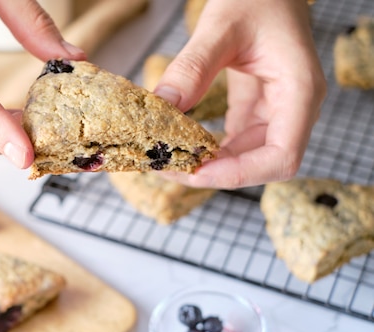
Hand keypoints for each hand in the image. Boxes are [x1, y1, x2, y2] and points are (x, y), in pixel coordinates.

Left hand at [154, 0, 325, 188]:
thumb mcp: (221, 26)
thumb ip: (193, 66)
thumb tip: (163, 106)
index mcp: (299, 92)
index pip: (281, 156)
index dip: (240, 174)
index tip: (196, 172)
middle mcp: (294, 108)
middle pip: (262, 164)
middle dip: (216, 173)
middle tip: (169, 168)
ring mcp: (276, 111)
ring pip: (247, 158)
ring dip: (210, 165)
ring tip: (169, 160)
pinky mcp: (257, 109)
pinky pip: (235, 142)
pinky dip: (209, 149)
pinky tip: (181, 145)